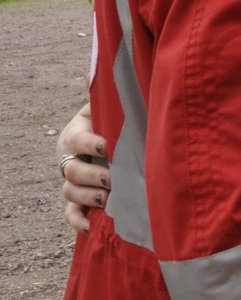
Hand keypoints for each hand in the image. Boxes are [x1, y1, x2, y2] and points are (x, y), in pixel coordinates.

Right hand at [56, 102, 108, 232]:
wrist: (112, 142)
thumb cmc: (112, 122)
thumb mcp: (108, 107)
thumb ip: (105, 95)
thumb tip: (91, 72)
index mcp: (75, 134)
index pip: (77, 139)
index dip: (90, 143)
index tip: (107, 145)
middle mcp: (69, 159)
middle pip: (72, 170)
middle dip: (91, 175)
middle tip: (111, 177)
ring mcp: (72, 181)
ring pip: (70, 192)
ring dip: (88, 197)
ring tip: (107, 199)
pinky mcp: (77, 200)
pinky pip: (70, 214)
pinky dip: (76, 221)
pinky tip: (88, 227)